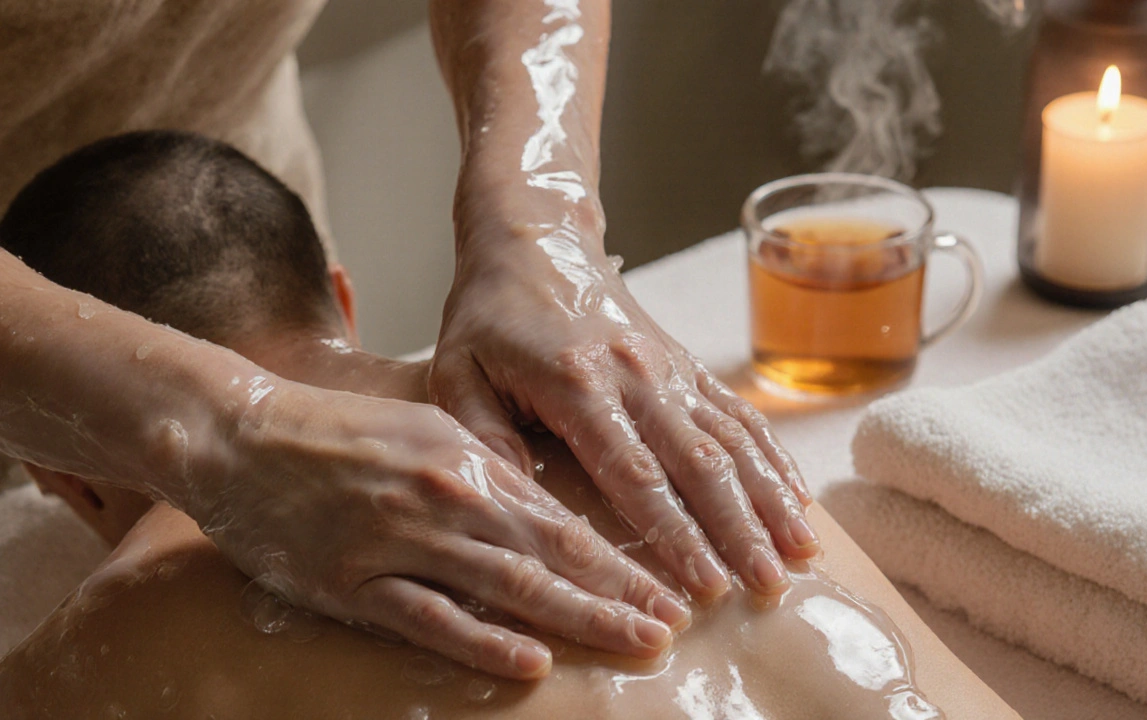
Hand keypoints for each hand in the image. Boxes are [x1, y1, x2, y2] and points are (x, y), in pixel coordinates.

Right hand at [187, 383, 689, 679]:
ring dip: (577, 616)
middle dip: (620, 592)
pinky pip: (428, 617)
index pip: (563, 519)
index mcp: (470, 457)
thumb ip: (488, 472)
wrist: (241, 433)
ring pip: (506, 584)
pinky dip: (481, 639)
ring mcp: (401, 538)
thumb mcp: (427, 434)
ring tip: (634, 640)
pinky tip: (529, 659)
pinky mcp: (354, 580)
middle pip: (551, 553)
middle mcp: (448, 494)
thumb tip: (552, 514)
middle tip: (674, 625)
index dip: (621, 558)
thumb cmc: (340, 434)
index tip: (670, 586)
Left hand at [429, 219, 818, 599]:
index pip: (635, 473)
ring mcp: (671, 368)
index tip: (704, 583)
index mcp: (578, 384)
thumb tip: (512, 511)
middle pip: (701, 462)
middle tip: (767, 585)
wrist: (536, 244)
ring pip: (734, 439)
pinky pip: (740, 413)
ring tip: (801, 551)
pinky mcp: (687, 365)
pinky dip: (773, 456)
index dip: (675, 532)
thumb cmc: (490, 316)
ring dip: (770, 497)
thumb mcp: (458, 373)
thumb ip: (482, 440)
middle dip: (739, 528)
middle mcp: (639, 375)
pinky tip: (798, 496)